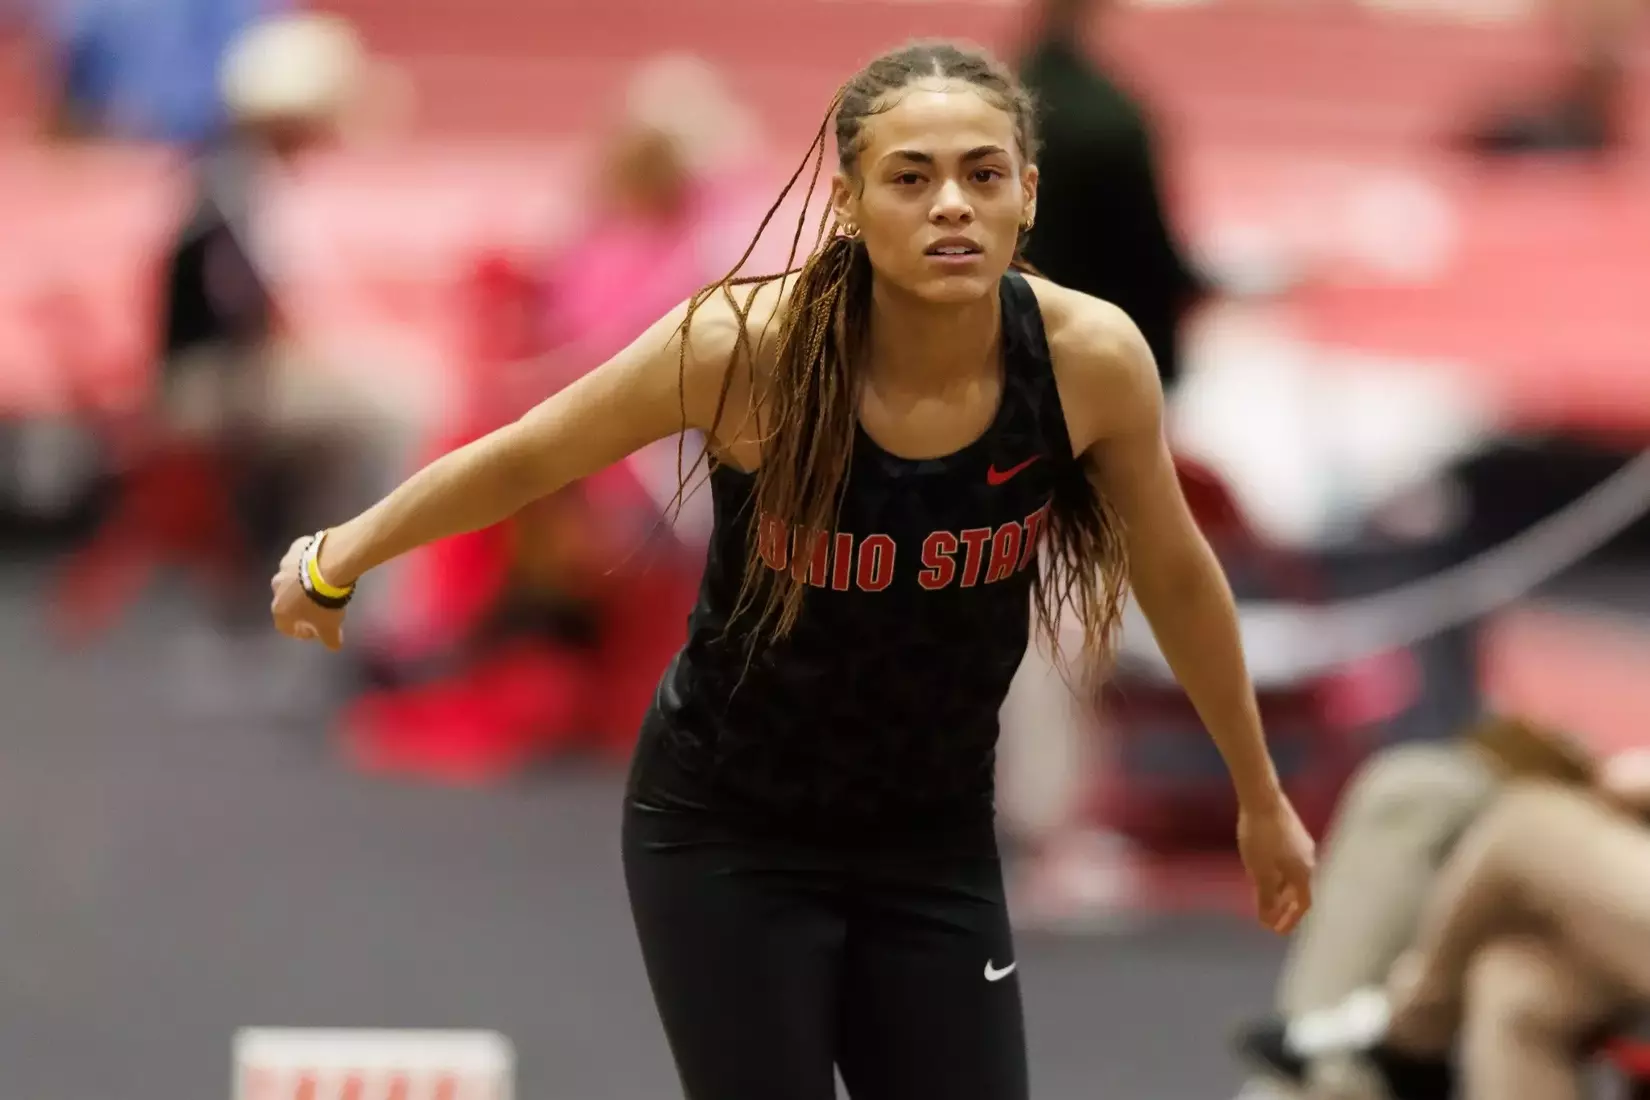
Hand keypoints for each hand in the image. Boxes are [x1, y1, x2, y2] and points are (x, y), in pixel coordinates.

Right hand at [270, 536, 346, 650]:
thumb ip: (330, 639)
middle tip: (320, 604)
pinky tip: (324, 564)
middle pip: (287, 600)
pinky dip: (309, 563)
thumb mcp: (330, 625)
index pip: (285, 626)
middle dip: (301, 604)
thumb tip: (334, 646)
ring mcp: (283, 565)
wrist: (329, 564)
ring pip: (292, 577)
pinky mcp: (295, 548)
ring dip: (304, 582)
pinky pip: (301, 558)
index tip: (314, 630)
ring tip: (324, 582)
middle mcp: (276, 587)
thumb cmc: (325, 600)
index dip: (299, 631)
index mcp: (281, 609)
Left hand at [1237, 795, 1315, 934]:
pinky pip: (1291, 864)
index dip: (1290, 920)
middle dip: (1286, 908)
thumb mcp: (1260, 872)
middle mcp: (1310, 861)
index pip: (1303, 905)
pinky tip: (1265, 874)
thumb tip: (1267, 920)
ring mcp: (1304, 846)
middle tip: (1271, 918)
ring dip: (1282, 892)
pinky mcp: (1295, 834)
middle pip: (1300, 892)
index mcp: (1305, 873)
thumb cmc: (1261, 837)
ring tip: (1266, 899)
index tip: (1277, 931)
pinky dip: (1280, 876)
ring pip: (1295, 877)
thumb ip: (1265, 898)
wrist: (1263, 797)